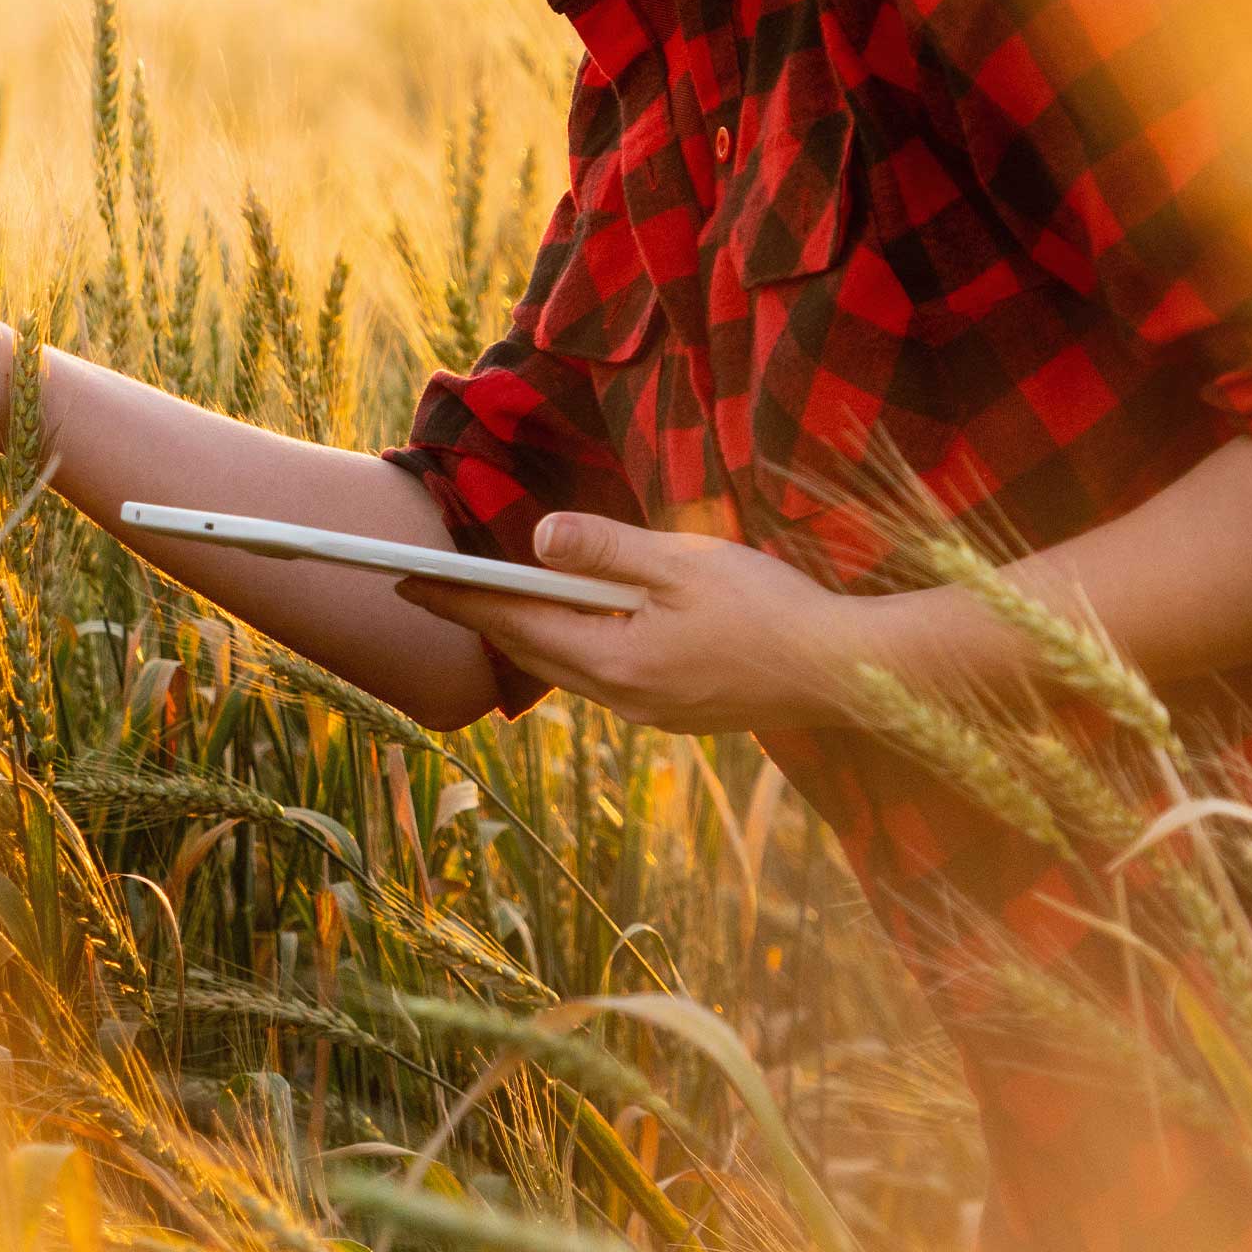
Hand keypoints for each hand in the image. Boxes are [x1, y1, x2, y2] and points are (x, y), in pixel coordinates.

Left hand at [391, 512, 881, 734]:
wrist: (846, 672)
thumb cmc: (770, 609)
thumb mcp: (683, 562)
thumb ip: (607, 550)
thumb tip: (538, 539)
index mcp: (615, 661)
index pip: (515, 624)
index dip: (458, 599)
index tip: (406, 580)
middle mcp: (624, 699)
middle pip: (534, 653)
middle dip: (482, 618)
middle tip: (431, 590)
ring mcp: (653, 712)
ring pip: (571, 669)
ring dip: (531, 635)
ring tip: (493, 604)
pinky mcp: (680, 711)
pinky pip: (607, 677)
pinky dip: (578, 648)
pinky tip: (581, 628)